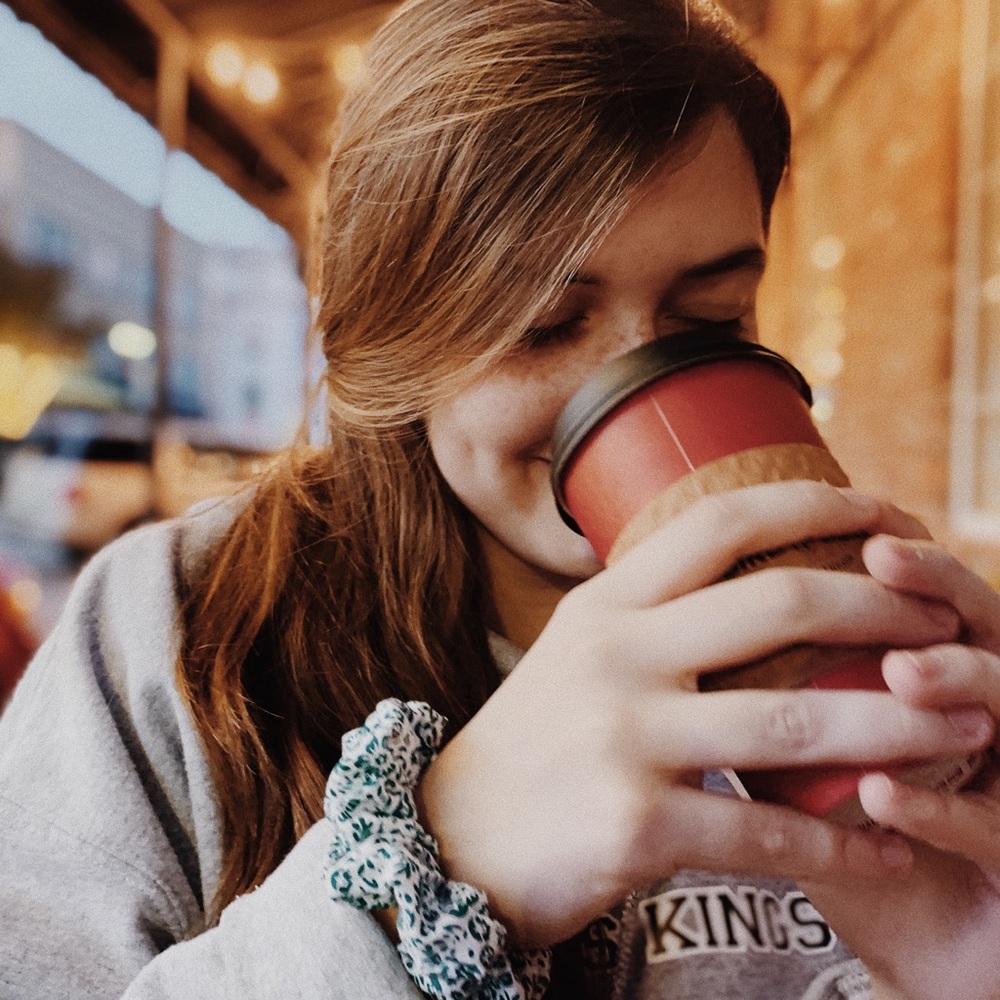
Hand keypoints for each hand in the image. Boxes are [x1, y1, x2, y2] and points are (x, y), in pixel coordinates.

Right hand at [416, 483, 990, 947]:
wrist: (455, 838)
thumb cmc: (536, 741)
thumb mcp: (580, 651)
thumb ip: (655, 614)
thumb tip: (751, 575)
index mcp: (605, 605)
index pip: (721, 523)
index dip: (817, 505)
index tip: (890, 512)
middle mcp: (614, 656)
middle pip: (778, 605)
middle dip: (885, 606)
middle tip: (948, 624)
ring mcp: (623, 738)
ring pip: (794, 724)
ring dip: (898, 727)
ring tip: (966, 729)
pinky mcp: (636, 826)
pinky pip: (766, 834)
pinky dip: (839, 844)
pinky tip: (883, 846)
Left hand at [803, 534, 999, 999]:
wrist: (910, 940)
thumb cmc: (842, 829)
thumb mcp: (794, 749)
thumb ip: (762, 689)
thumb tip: (679, 619)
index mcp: (940, 669)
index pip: (926, 590)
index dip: (899, 548)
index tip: (853, 516)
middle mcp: (989, 710)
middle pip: (982, 623)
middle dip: (933, 586)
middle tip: (883, 559)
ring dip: (958, 680)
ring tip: (902, 672)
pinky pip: (997, 827)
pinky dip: (940, 810)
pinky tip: (882, 796)